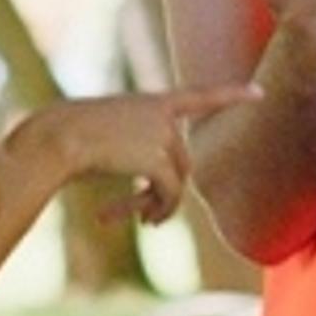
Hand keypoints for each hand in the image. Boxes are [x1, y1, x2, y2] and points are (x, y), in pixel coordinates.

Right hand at [17, 84, 259, 222]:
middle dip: (166, 191)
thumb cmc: (67, 136)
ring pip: (177, 180)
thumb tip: (154, 193)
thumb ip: (135, 151)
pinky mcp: (157, 158)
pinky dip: (159, 210)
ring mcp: (161, 134)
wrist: (55, 137)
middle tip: (147, 219)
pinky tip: (138, 220)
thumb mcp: (104, 136)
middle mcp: (162, 114)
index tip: (260, 93)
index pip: (199, 96)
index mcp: (151, 102)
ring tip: (142, 221)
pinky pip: (170, 193)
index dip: (231, 95)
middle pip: (182, 161)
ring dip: (161, 205)